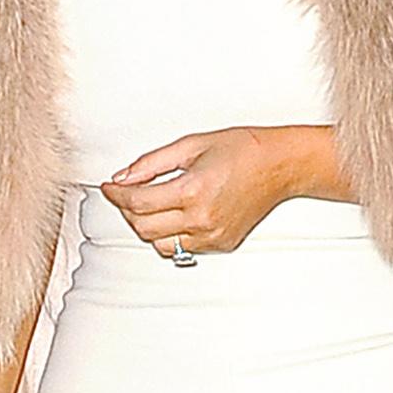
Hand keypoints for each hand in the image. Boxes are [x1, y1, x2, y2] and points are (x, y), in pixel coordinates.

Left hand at [102, 125, 329, 258]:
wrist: (281, 165)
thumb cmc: (244, 149)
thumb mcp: (192, 145)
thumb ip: (152, 163)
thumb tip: (123, 177)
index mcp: (193, 190)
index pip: (138, 203)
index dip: (117, 195)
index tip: (110, 187)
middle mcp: (202, 218)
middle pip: (143, 227)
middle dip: (127, 210)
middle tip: (127, 193)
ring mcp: (213, 235)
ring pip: (160, 243)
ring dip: (147, 226)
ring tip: (152, 205)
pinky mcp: (222, 243)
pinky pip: (183, 248)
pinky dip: (171, 234)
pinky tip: (176, 215)